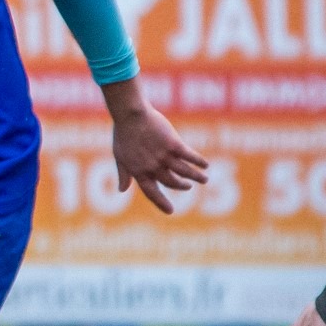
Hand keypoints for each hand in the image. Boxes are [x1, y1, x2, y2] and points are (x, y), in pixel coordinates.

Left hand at [103, 78, 208, 213]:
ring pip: (184, 172)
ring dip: (196, 177)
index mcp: (138, 171)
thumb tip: (121, 190)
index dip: (161, 202)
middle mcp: (152, 167)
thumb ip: (123, 174)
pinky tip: (206, 165)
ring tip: (204, 179)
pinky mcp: (173, 144)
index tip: (170, 211)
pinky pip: (190, 157)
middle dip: (181, 186)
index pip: (151, 192)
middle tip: (187, 187)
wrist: (130, 115)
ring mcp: (163, 156)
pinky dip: (199, 162)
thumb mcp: (119, 156)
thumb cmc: (123, 134)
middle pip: (171, 182)